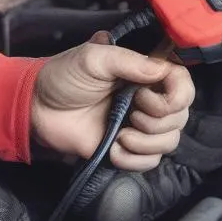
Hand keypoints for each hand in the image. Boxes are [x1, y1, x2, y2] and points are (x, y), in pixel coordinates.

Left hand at [31, 31, 194, 171]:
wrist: (37, 108)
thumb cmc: (63, 76)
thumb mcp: (92, 58)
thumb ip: (128, 60)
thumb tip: (161, 70)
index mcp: (143, 73)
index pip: (183, 84)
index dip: (178, 93)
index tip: (149, 94)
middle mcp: (147, 99)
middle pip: (180, 116)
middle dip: (157, 118)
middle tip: (130, 109)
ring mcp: (138, 125)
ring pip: (169, 141)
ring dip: (146, 141)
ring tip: (120, 133)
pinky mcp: (126, 148)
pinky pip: (150, 162)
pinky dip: (135, 159)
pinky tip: (114, 148)